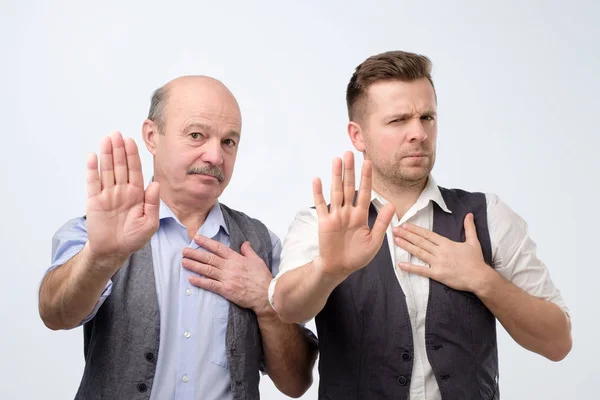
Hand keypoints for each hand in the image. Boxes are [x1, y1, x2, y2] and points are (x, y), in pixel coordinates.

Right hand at [86, 132, 159, 265]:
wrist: (114, 251)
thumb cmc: (133, 238)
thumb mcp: (149, 223)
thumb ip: (152, 204)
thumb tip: (155, 184)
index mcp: (137, 194)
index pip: (135, 170)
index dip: (132, 156)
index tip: (130, 141)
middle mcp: (122, 190)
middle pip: (120, 166)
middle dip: (119, 150)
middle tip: (116, 133)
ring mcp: (107, 194)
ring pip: (107, 170)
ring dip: (106, 154)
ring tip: (106, 139)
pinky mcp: (94, 200)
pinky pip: (93, 182)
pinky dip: (92, 169)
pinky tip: (92, 156)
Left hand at [182, 235, 274, 317]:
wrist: (266, 295)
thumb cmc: (263, 278)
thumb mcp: (257, 260)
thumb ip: (248, 251)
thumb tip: (244, 243)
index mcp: (237, 258)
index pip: (219, 248)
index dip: (207, 242)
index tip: (197, 238)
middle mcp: (230, 267)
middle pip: (209, 258)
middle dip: (195, 253)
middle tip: (184, 250)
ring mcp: (227, 279)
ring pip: (207, 270)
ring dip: (194, 265)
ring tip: (184, 262)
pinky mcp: (226, 290)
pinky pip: (210, 285)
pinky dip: (200, 281)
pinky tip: (191, 278)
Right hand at [313, 151, 395, 281]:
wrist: (339, 268)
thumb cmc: (357, 256)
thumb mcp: (374, 241)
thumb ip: (382, 222)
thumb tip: (392, 204)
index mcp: (361, 215)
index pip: (365, 192)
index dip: (366, 177)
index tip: (368, 162)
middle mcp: (348, 212)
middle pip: (349, 187)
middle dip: (350, 171)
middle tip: (349, 153)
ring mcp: (335, 215)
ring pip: (336, 191)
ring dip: (336, 176)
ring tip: (336, 160)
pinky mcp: (324, 222)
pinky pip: (321, 205)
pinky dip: (318, 193)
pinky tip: (317, 179)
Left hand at [392, 213, 490, 292]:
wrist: (479, 277)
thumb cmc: (476, 261)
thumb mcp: (473, 241)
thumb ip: (469, 228)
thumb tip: (469, 214)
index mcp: (446, 243)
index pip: (427, 234)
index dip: (415, 229)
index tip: (405, 225)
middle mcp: (440, 251)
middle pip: (420, 241)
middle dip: (406, 235)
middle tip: (394, 230)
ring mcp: (438, 263)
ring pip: (419, 252)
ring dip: (406, 246)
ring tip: (396, 240)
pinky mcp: (437, 274)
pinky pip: (421, 270)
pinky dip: (410, 267)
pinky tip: (400, 264)